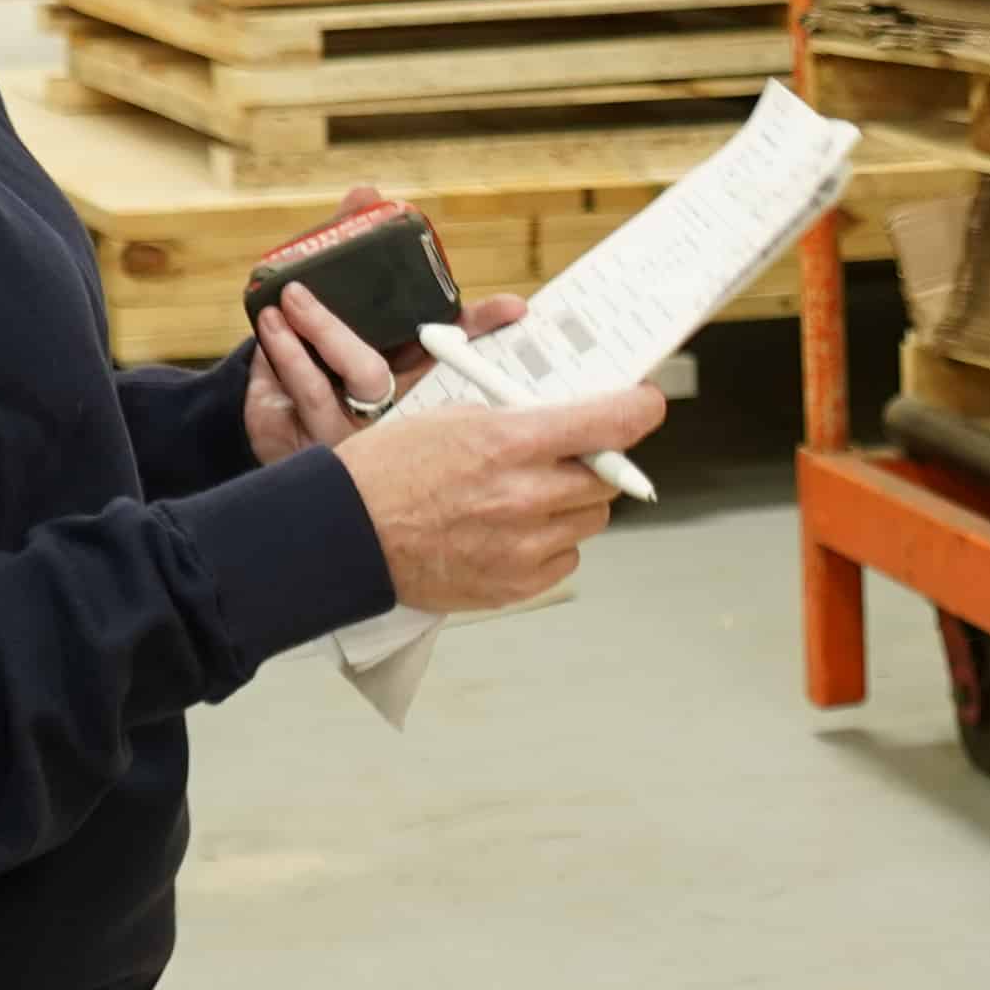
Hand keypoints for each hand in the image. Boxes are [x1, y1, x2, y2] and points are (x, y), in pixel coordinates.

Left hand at [239, 191, 529, 465]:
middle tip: (295, 292)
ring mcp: (339, 429)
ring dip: (289, 348)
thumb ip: (350, 251)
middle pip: (367, 373)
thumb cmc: (322, 355)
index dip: (480, 327)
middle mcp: (380, 404)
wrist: (280, 418)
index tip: (515, 308)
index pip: (449, 350)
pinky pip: (281, 405)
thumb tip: (366, 193)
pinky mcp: (299, 442)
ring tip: (270, 310)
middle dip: (329, 331)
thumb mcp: (339, 303)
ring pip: (316, 392)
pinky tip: (265, 337)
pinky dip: (270, 364)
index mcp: (404, 371)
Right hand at [339, 377, 668, 614]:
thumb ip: (517, 419)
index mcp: (510, 443)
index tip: (644, 405)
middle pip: (607, 477)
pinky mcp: (515, 585)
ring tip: (523, 498)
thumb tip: (566, 419)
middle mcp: (525, 496)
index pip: (608, 424)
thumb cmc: (387, 470)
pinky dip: (551, 545)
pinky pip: (565, 559)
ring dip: (571, 504)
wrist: (344, 534)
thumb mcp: (452, 417)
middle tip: (567, 457)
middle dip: (595, 462)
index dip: (637, 410)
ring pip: (590, 520)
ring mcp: (523, 546)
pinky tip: (510, 532)